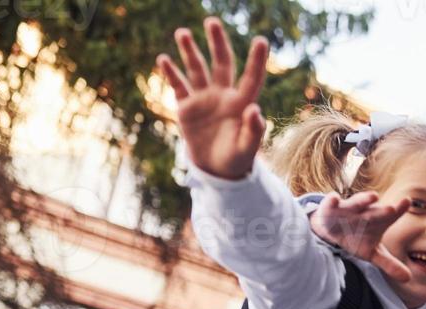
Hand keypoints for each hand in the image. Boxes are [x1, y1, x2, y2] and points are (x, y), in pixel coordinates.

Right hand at [157, 18, 268, 180]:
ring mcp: (204, 99)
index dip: (256, 60)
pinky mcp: (187, 107)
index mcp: (241, 104)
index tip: (261, 40)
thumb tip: (255, 109)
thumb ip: (253, 131)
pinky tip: (164, 59)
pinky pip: (178, 86)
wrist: (215, 169)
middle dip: (217, 43)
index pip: (251, 78)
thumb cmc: (236, 159)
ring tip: (183, 33)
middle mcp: (223, 95)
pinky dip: (171, 73)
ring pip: (198, 69)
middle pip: (222, 63)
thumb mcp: (246, 149)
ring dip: (190, 51)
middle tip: (212, 21)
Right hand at [310, 192, 411, 280]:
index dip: (400, 208)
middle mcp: (365, 212)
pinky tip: (334, 198)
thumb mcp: (372, 253)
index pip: (391, 215)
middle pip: (376, 211)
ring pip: (357, 203)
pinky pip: (331, 203)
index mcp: (378, 221)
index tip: (407, 201)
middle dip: (383, 210)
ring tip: (373, 196)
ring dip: (363, 200)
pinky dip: (332, 200)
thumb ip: (389, 264)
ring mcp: (348, 208)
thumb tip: (408, 278)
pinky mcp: (331, 208)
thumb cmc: (356, 238)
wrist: (332, 230)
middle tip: (392, 209)